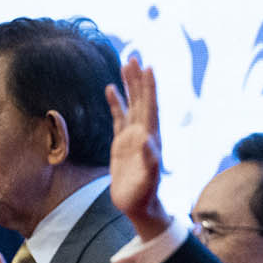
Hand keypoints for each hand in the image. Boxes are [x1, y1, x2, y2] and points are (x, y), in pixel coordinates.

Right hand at [104, 56, 170, 240]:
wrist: (138, 206)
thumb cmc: (144, 194)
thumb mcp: (148, 178)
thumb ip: (149, 159)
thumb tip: (147, 140)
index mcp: (151, 137)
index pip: (150, 106)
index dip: (149, 87)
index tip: (147, 67)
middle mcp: (144, 132)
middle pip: (142, 99)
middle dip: (138, 78)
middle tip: (133, 57)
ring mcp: (133, 136)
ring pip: (132, 104)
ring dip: (129, 85)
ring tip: (125, 63)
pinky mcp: (122, 143)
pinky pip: (120, 117)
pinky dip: (117, 102)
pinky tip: (111, 89)